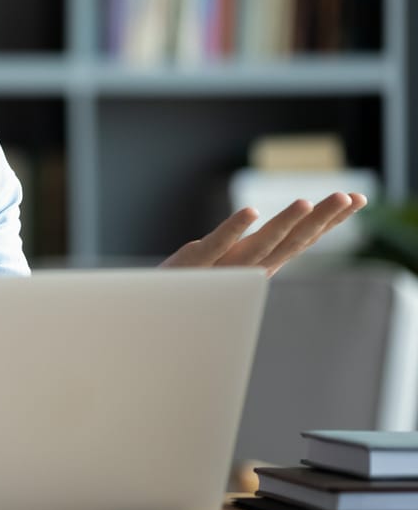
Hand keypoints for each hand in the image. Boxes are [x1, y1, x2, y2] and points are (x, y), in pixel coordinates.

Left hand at [160, 192, 366, 276]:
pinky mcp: (193, 263)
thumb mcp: (229, 267)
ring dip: (285, 224)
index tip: (358, 198)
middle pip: (291, 241)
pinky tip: (251, 212)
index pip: (301, 239)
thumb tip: (279, 230)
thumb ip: (254, 252)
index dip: (329, 220)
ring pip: (260, 245)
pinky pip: (216, 246)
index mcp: (258, 265)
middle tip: (349, 196)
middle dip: (322, 219)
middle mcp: (247, 268)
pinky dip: (234, 229)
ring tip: (307, 201)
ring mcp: (222, 267)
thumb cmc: (191, 288)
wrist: (151, 313)